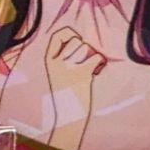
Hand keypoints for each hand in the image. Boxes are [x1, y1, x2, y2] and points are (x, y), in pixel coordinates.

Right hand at [43, 26, 104, 149]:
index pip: (58, 34)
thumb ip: (62, 57)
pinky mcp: (83, 74)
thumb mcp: (55, 71)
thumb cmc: (65, 94)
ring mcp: (70, 67)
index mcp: (49, 59)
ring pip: (86, 47)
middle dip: (85, 48)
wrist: (69, 115)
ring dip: (93, 55)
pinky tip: (98, 70)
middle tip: (86, 60)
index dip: (70, 33)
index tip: (76, 41)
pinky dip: (101, 63)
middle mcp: (58, 61)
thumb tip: (81, 42)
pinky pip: (96, 58)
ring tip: (93, 66)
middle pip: (76, 40)